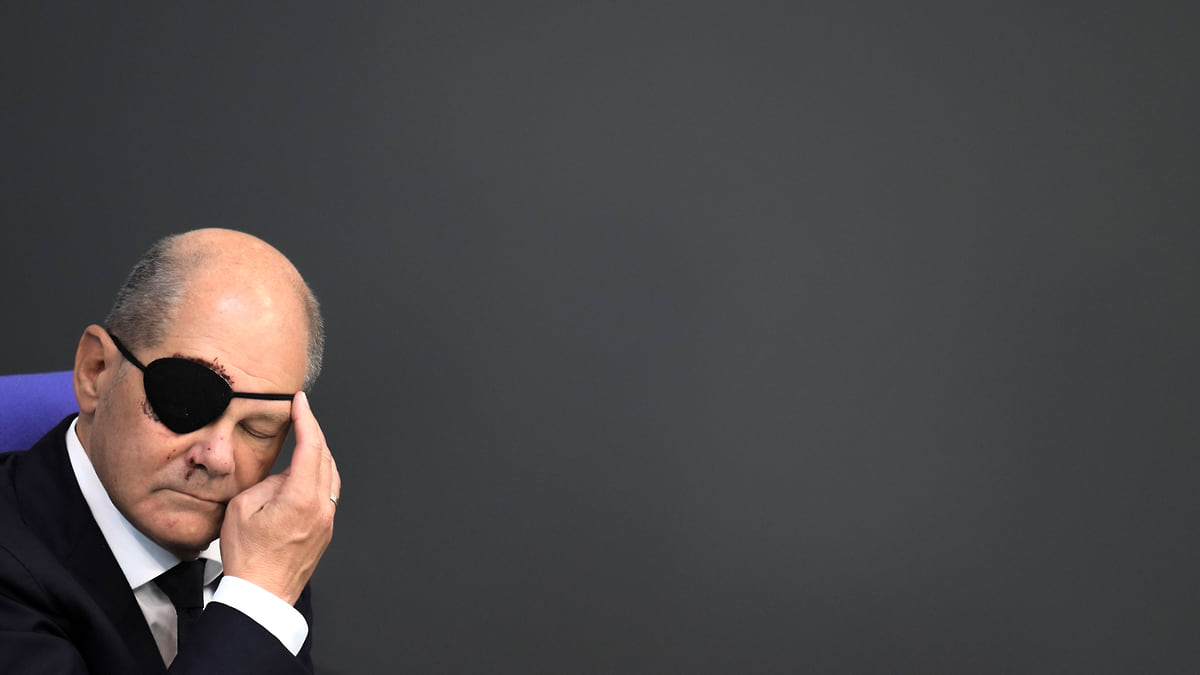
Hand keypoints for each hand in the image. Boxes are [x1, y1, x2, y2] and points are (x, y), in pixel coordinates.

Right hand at [218, 391, 339, 604]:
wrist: (261, 595)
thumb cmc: (248, 558)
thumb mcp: (243, 508)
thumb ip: (267, 483)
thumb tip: (282, 477)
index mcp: (301, 497)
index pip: (310, 446)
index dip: (307, 419)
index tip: (301, 402)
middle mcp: (321, 507)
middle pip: (325, 457)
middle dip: (314, 432)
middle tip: (302, 416)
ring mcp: (327, 520)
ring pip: (330, 475)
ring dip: (318, 454)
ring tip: (302, 443)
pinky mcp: (325, 531)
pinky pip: (328, 493)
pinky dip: (319, 476)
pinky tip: (303, 476)